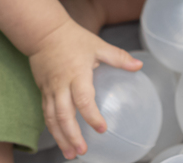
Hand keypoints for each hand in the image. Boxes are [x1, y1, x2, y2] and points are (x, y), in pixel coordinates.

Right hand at [27, 18, 142, 158]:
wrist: (43, 32)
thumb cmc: (72, 39)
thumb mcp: (97, 45)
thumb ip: (118, 57)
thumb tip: (139, 66)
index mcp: (77, 74)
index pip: (83, 99)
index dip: (92, 116)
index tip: (102, 129)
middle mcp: (61, 85)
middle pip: (64, 115)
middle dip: (72, 136)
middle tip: (81, 151)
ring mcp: (50, 90)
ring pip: (52, 118)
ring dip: (60, 138)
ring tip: (69, 154)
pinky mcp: (43, 91)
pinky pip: (46, 114)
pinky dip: (52, 129)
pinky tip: (59, 139)